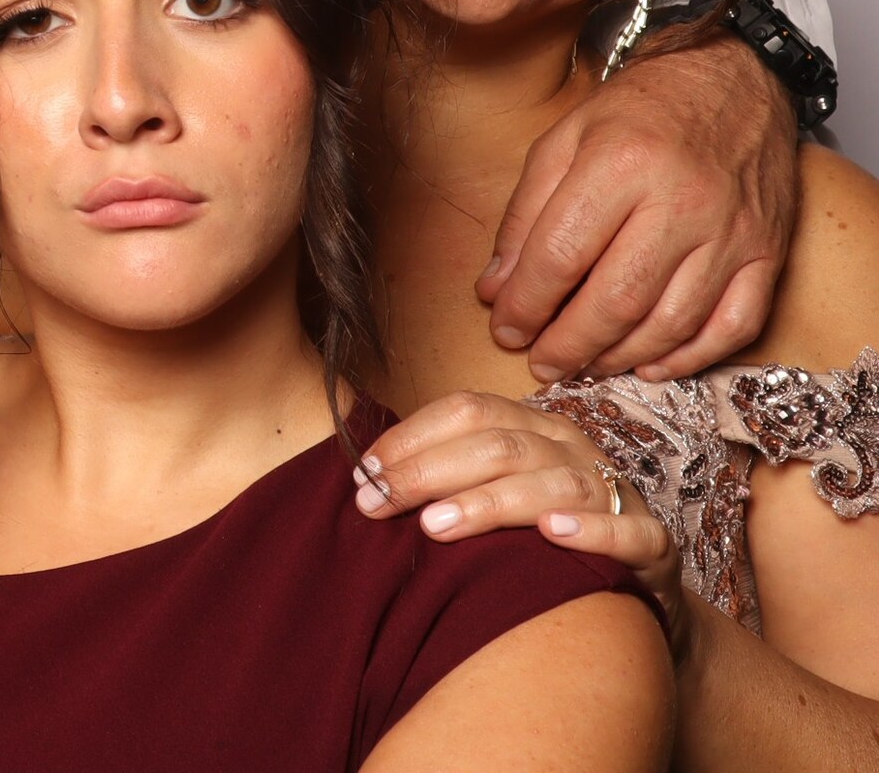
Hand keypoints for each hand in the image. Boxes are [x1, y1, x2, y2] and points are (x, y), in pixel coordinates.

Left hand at [355, 390, 680, 613]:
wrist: (634, 602)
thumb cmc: (541, 545)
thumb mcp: (492, 500)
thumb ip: (442, 484)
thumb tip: (363, 483)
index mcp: (533, 429)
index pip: (467, 411)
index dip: (410, 437)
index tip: (361, 474)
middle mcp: (574, 451)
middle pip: (499, 445)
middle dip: (428, 472)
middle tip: (377, 504)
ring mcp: (617, 494)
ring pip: (554, 483)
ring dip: (491, 501)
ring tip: (437, 524)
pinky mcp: (653, 546)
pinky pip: (628, 531)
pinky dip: (590, 528)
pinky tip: (550, 533)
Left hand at [477, 35, 798, 383]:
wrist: (734, 80)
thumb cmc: (639, 109)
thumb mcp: (563, 139)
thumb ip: (524, 215)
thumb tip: (494, 288)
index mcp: (620, 163)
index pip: (560, 255)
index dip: (525, 303)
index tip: (504, 328)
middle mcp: (682, 201)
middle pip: (616, 299)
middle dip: (569, 343)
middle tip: (540, 363)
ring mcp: (732, 232)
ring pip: (671, 322)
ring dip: (620, 357)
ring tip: (584, 364)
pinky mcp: (768, 253)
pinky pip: (733, 326)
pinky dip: (689, 357)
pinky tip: (650, 365)